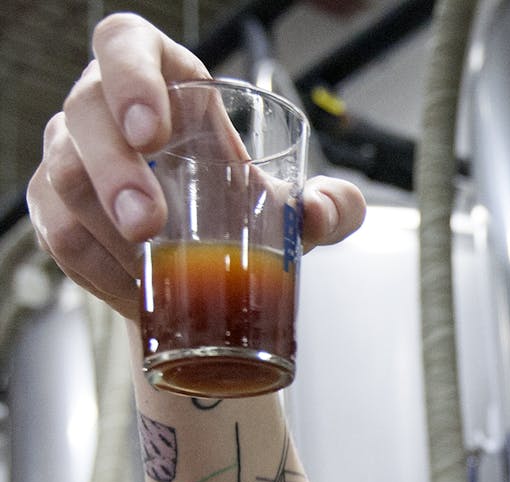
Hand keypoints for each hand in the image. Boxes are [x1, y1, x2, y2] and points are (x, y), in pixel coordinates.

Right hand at [26, 13, 365, 318]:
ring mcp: (73, 155)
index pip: (125, 44)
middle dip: (114, 172)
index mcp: (165, 81)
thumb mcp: (295, 202)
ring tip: (147, 261)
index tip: (151, 130)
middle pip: (84, 114)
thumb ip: (332, 205)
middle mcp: (106, 108)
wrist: (208, 262)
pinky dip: (95, 267)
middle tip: (150, 223)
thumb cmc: (240, 203)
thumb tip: (319, 213)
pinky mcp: (55, 208)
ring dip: (101, 226)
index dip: (129, 76)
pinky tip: (134, 286)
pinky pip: (57, 233)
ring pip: (61, 176)